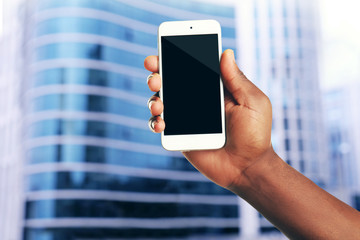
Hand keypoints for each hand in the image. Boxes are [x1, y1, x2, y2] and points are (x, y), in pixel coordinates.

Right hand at [144, 49, 273, 189]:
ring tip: (158, 103)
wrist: (248, 167)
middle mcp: (197, 102)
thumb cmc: (256, 134)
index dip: (175, 57)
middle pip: (170, 82)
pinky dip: (155, 121)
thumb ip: (236, 79)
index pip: (191, 68)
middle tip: (155, 74)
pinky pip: (160, 125)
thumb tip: (226, 52)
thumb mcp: (252, 102)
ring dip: (153, 98)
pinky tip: (161, 121)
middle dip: (157, 74)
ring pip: (161, 102)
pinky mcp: (180, 136)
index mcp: (214, 90)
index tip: (163, 49)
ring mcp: (187, 119)